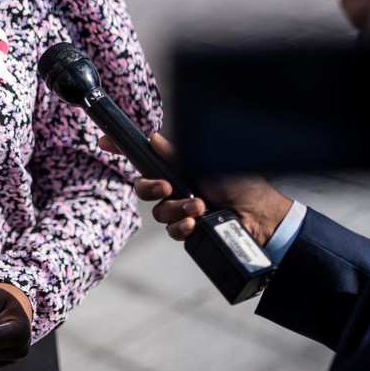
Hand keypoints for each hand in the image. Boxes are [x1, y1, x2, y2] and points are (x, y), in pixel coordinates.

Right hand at [97, 133, 291, 244]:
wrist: (265, 217)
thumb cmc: (244, 185)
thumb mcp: (209, 163)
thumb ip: (179, 155)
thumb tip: (154, 139)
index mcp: (179, 167)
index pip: (144, 157)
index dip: (121, 149)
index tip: (104, 142)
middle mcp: (177, 187)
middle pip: (144, 187)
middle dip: (151, 187)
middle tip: (167, 187)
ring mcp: (182, 210)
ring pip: (159, 211)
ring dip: (177, 208)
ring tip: (200, 207)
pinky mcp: (190, 231)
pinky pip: (172, 230)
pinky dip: (181, 226)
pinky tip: (195, 223)